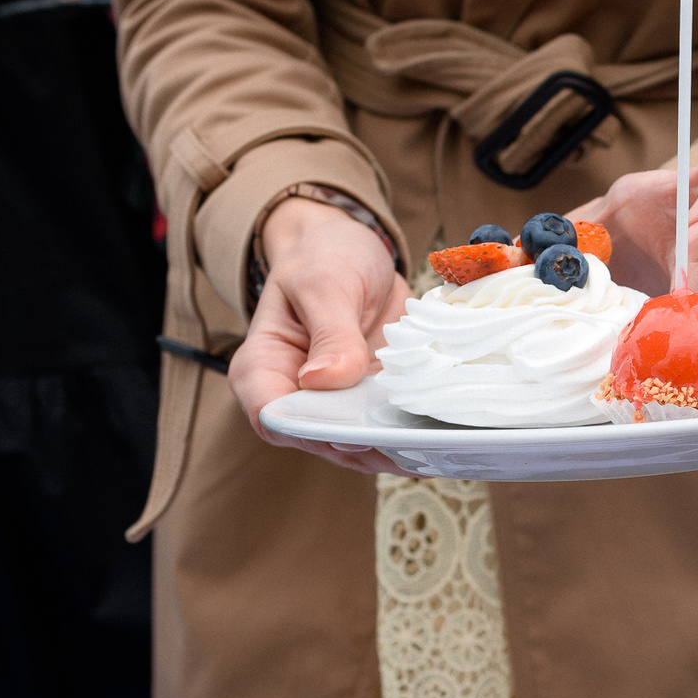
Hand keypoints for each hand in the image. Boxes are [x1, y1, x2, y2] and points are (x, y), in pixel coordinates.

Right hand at [229, 196, 410, 473]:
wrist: (349, 249)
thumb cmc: (323, 258)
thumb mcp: (324, 282)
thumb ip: (329, 332)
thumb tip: (323, 380)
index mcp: (262, 368)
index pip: (273, 416)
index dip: (311, 429)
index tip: (354, 429)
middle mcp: (292, 397)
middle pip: (320, 439)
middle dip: (362, 445)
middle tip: (407, 441)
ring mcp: (332, 405)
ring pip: (356, 446)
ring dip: (391, 448)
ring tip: (429, 446)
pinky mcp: (365, 402)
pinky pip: (383, 430)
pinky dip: (406, 435)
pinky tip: (435, 438)